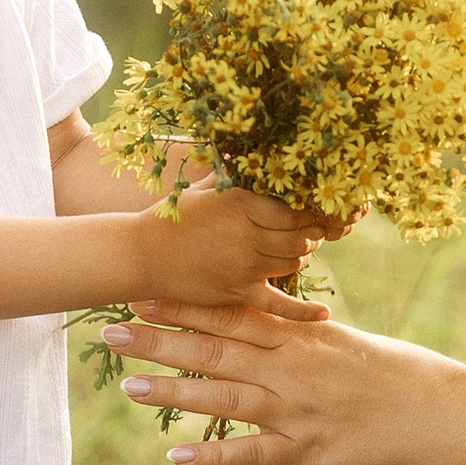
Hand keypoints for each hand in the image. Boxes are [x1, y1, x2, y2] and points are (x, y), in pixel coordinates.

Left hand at [104, 290, 441, 464]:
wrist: (436, 412)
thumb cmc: (392, 372)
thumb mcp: (341, 340)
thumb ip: (296, 334)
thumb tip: (260, 320)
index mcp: (299, 338)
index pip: (230, 316)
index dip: (182, 306)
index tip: (140, 294)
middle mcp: (291, 369)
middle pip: (214, 352)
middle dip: (159, 341)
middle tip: (111, 331)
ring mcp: (296, 411)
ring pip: (224, 399)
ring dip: (173, 393)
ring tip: (128, 387)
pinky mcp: (306, 453)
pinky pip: (252, 455)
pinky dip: (214, 456)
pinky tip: (176, 457)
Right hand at [144, 180, 331, 300]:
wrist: (141, 255)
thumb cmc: (172, 217)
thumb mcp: (204, 189)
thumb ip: (233, 174)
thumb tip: (255, 151)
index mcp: (240, 204)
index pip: (293, 209)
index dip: (308, 211)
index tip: (310, 209)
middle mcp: (246, 235)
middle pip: (299, 237)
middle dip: (311, 234)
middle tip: (311, 230)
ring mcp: (243, 267)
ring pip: (293, 263)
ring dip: (301, 256)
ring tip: (298, 249)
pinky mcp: (237, 293)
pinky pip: (278, 304)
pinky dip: (302, 311)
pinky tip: (324, 313)